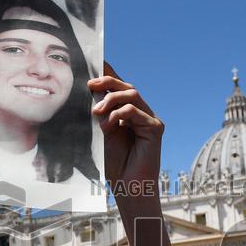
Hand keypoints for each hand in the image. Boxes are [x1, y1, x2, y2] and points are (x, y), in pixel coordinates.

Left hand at [89, 63, 162, 193]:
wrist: (127, 187)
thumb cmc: (114, 164)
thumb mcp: (102, 131)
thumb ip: (100, 111)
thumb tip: (89, 89)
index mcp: (127, 112)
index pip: (118, 86)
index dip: (108, 71)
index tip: (94, 59)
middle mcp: (141, 112)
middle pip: (126, 85)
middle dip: (107, 81)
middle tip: (90, 85)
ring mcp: (150, 119)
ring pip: (132, 94)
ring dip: (111, 99)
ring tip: (96, 112)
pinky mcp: (155, 128)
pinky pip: (135, 111)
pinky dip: (119, 115)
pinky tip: (108, 126)